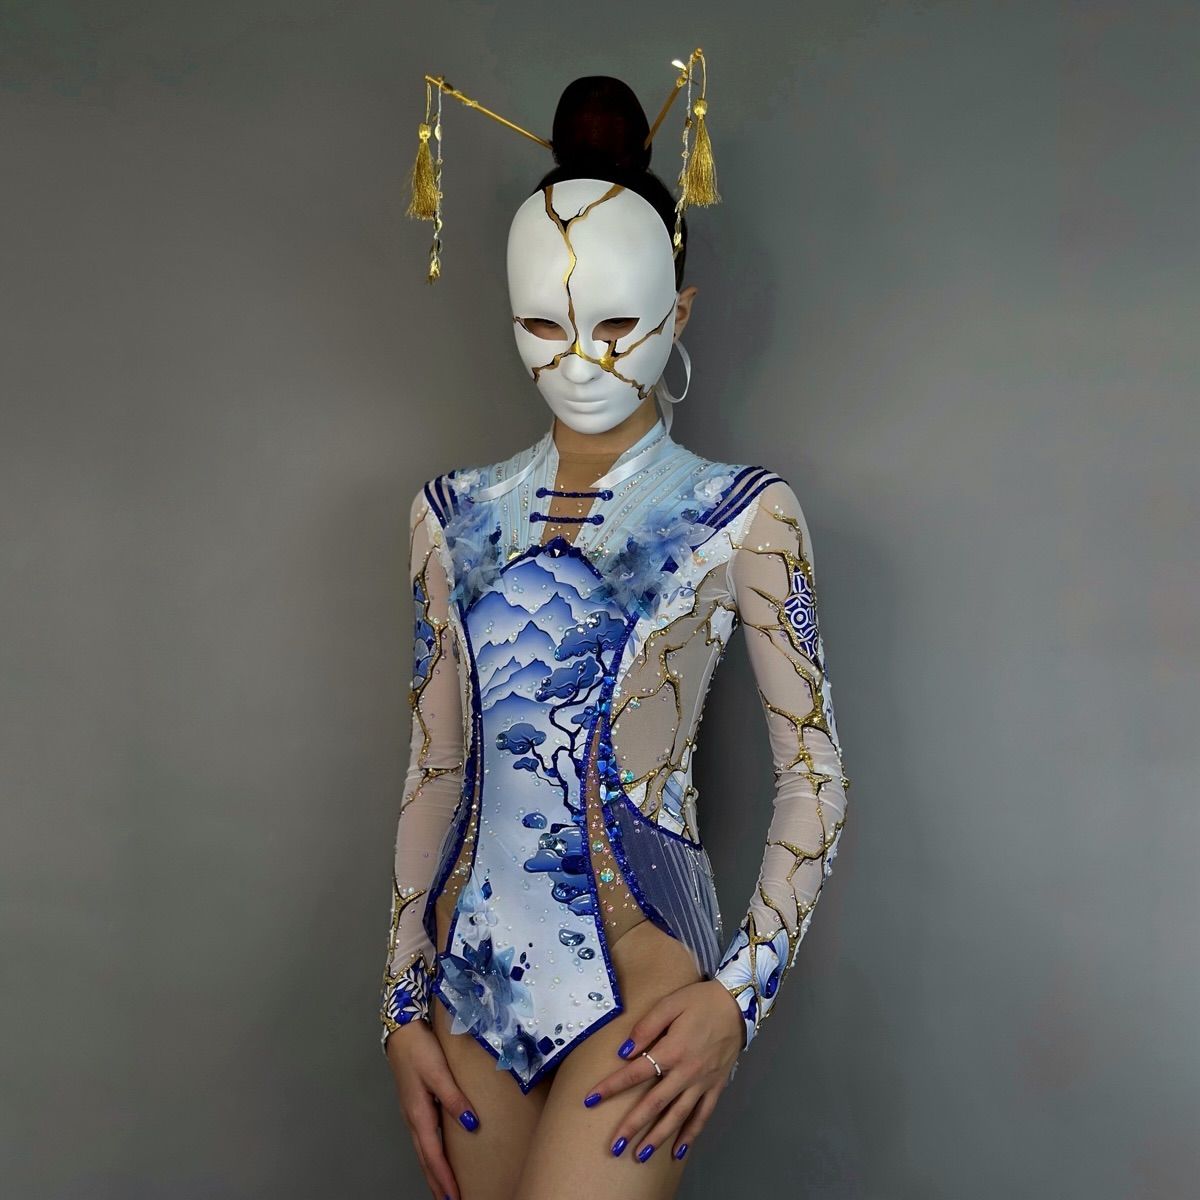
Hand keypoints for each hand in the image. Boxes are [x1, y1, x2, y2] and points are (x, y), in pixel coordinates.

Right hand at [385, 1019, 479, 1199]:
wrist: (402, 1030)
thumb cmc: (420, 1050)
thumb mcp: (439, 1073)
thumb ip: (455, 1099)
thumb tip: (472, 1125)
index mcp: (419, 1114)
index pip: (433, 1155)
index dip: (444, 1177)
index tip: (454, 1196)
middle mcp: (413, 1118)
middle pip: (425, 1158)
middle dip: (436, 1182)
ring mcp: (412, 1112)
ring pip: (423, 1150)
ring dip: (433, 1170)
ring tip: (443, 1187)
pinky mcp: (415, 1104)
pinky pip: (423, 1138)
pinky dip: (430, 1154)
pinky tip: (436, 1154)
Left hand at [581, 979, 743, 1162]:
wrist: (738, 1005)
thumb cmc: (700, 1002)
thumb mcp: (670, 1004)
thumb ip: (646, 1027)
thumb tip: (624, 1052)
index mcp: (671, 1050)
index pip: (635, 1073)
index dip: (612, 1087)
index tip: (590, 1099)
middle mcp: (686, 1073)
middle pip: (654, 1104)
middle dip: (633, 1126)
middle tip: (615, 1146)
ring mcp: (702, 1083)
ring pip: (677, 1116)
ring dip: (658, 1137)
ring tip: (640, 1156)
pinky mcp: (716, 1087)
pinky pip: (702, 1116)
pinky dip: (691, 1134)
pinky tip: (679, 1150)